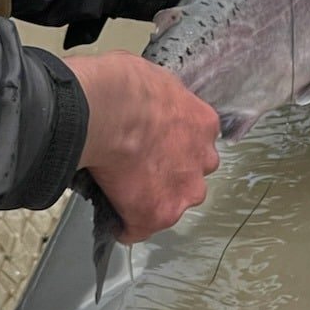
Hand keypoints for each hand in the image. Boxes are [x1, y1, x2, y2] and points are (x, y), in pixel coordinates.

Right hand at [64, 51, 220, 243]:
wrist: (106, 110)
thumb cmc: (123, 86)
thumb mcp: (154, 81)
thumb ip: (159, 101)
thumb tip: (142, 102)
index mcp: (203, 123)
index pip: (195, 142)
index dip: (172, 146)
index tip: (153, 147)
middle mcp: (202, 159)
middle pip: (190, 175)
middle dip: (169, 175)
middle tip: (138, 168)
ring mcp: (184, 189)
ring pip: (171, 202)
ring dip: (151, 200)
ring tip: (121, 192)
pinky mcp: (158, 213)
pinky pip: (139, 228)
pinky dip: (125, 225)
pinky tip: (110, 217)